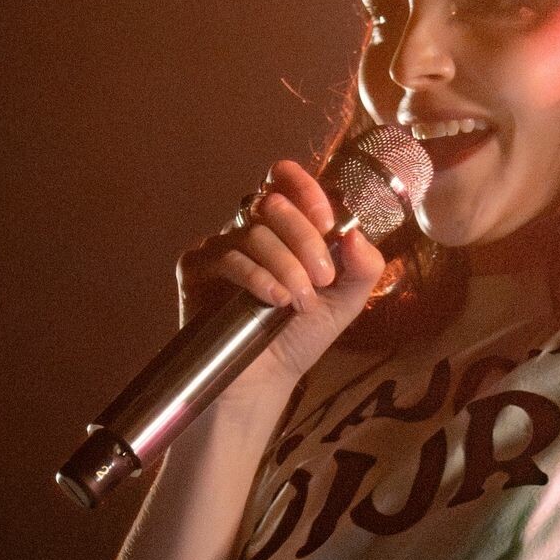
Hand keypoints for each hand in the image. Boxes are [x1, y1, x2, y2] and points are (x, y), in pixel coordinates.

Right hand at [176, 160, 385, 386]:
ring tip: (299, 302)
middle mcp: (249, 230)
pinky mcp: (196, 269)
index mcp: (284, 228)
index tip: (327, 222)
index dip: (305, 189)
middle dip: (306, 240)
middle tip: (323, 278)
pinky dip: (256, 277)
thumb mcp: (346, 301)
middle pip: (274, 204)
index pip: (285, 181)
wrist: (267, 378)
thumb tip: (356, 234)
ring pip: (254, 232)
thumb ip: (363, 267)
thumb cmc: (301, 336)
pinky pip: (227, 257)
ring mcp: (220, 247)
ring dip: (286, 266)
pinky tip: (274, 301)